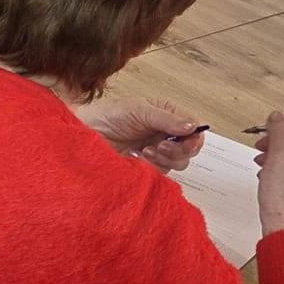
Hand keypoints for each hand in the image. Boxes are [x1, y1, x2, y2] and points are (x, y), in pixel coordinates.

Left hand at [75, 97, 205, 171]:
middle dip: (178, 150)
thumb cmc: (110, 115)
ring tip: (145, 150)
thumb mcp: (140, 110)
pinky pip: (163, 172)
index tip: (184, 141)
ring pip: (179, 163)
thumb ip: (167, 119)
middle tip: (160, 145)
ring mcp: (158, 150)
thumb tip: (192, 127)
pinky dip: (154, 167)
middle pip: (190, 149)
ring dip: (165, 158)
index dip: (193, 138)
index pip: (194, 129)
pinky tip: (138, 157)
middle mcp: (166, 133)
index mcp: (168, 115)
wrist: (88, 133)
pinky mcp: (149, 166)